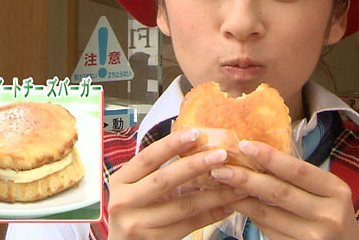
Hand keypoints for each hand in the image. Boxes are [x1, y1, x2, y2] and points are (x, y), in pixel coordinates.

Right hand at [107, 129, 248, 239]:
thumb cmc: (134, 210)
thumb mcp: (137, 187)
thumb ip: (159, 171)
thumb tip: (199, 148)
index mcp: (121, 181)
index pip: (148, 158)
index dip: (171, 144)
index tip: (195, 132)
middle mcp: (124, 202)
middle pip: (165, 180)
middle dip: (196, 165)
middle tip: (222, 154)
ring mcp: (138, 224)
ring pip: (184, 206)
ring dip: (215, 194)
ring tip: (237, 184)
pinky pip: (190, 225)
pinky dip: (212, 214)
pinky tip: (228, 206)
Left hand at [209, 140, 358, 239]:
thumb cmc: (335, 216)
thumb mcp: (329, 194)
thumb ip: (302, 180)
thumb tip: (259, 158)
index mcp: (337, 191)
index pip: (298, 170)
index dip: (270, 157)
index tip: (244, 145)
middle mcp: (328, 215)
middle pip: (279, 192)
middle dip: (246, 178)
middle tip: (220, 168)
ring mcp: (313, 237)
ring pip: (268, 215)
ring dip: (241, 199)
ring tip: (222, 185)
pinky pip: (268, 231)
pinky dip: (252, 217)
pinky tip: (239, 205)